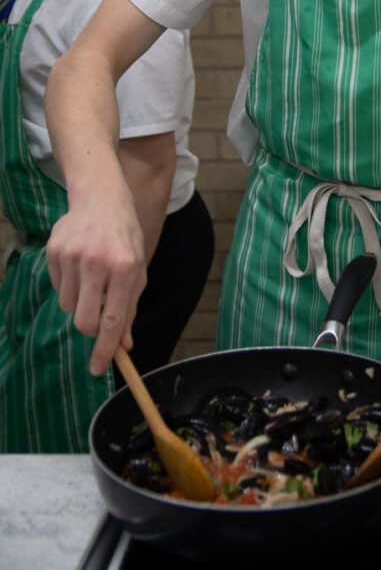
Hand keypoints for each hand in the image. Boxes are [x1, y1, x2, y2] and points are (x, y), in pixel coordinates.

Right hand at [46, 196, 146, 375]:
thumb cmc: (125, 239)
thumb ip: (130, 308)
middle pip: (84, 321)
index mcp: (125, 268)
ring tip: (92, 279)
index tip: (98, 369)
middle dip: (89, 330)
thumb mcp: (137, 270)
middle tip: (97, 319)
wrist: (102, 199)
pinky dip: (68, 286)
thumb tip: (124, 345)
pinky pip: (57, 288)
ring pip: (68, 307)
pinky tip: (79, 264)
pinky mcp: (54, 251)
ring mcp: (72, 256)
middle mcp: (97, 262)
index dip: (104, 350)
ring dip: (80, 303)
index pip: (112, 321)